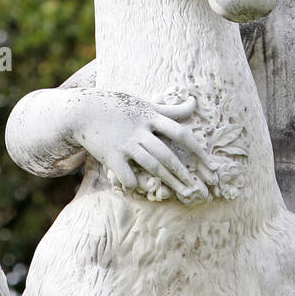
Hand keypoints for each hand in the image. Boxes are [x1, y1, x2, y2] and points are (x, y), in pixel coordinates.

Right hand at [73, 91, 216, 197]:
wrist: (84, 111)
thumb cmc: (119, 108)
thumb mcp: (146, 104)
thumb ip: (171, 108)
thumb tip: (194, 102)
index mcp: (151, 117)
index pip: (180, 133)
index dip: (198, 149)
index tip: (211, 165)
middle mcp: (140, 130)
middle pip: (167, 155)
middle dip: (184, 173)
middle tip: (197, 189)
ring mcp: (125, 143)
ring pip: (151, 165)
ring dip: (169, 181)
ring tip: (182, 193)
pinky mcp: (111, 154)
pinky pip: (127, 174)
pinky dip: (135, 183)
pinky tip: (140, 189)